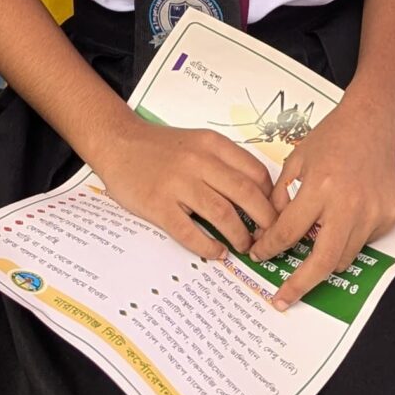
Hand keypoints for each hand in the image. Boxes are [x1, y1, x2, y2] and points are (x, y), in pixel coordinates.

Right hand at [91, 116, 277, 261]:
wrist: (118, 142)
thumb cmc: (160, 147)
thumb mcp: (198, 142)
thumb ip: (223, 162)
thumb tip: (256, 195)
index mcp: (212, 144)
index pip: (255, 172)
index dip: (271, 198)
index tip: (276, 214)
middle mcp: (199, 161)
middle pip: (245, 194)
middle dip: (265, 221)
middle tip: (270, 237)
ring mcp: (178, 183)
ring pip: (222, 214)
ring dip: (239, 235)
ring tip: (244, 247)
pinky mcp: (158, 204)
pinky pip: (189, 231)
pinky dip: (207, 246)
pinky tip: (216, 252)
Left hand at [250, 100, 394, 310]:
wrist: (372, 123)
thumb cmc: (331, 138)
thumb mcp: (296, 161)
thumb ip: (281, 197)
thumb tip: (271, 233)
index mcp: (320, 187)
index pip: (288, 231)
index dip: (269, 248)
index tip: (259, 256)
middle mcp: (348, 204)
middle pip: (322, 261)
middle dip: (300, 285)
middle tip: (283, 299)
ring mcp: (373, 213)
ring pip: (344, 257)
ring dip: (324, 258)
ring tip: (314, 244)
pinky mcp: (389, 216)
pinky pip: (363, 242)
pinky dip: (348, 238)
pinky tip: (345, 215)